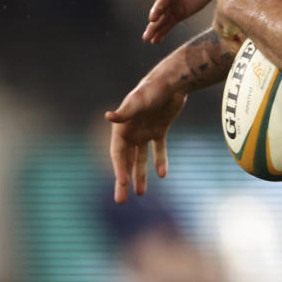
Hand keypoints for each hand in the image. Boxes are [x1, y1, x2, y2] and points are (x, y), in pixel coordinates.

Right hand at [105, 76, 186, 202]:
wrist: (173, 80)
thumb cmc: (153, 89)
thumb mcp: (138, 101)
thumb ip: (125, 112)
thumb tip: (108, 117)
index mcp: (122, 127)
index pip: (118, 153)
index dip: (119, 169)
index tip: (123, 183)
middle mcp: (132, 131)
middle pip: (126, 160)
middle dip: (123, 180)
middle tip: (121, 201)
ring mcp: (145, 131)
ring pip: (141, 158)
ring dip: (140, 174)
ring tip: (141, 194)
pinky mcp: (160, 129)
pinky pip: (158, 149)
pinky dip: (159, 161)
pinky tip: (161, 174)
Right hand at [141, 0, 223, 43]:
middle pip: (162, 2)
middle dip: (157, 10)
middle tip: (151, 18)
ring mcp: (172, 5)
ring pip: (161, 17)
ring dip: (154, 27)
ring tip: (146, 37)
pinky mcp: (178, 14)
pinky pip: (168, 24)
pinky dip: (162, 33)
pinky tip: (153, 41)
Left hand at [214, 0, 281, 41]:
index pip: (239, 2)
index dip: (247, 8)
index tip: (256, 12)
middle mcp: (224, 5)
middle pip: (235, 17)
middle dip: (243, 22)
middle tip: (256, 26)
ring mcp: (220, 17)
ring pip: (232, 29)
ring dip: (241, 32)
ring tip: (253, 36)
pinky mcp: (219, 28)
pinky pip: (228, 39)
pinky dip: (236, 42)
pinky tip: (246, 42)